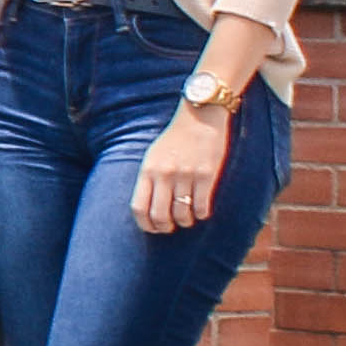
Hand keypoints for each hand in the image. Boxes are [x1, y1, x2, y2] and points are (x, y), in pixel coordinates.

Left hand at [134, 106, 231, 235]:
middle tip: (171, 227)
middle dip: (165, 227)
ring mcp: (186, 176)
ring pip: (182, 214)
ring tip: (187, 219)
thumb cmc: (175, 139)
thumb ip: (149, 179)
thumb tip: (148, 208)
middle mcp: (164, 175)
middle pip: (160, 215)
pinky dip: (202, 214)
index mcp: (147, 170)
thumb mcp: (153, 156)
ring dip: (185, 222)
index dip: (145, 224)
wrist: (200, 117)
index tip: (152, 228)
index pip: (139, 207)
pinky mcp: (206, 175)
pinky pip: (202, 206)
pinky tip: (202, 211)